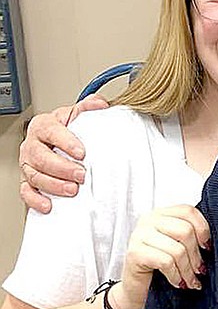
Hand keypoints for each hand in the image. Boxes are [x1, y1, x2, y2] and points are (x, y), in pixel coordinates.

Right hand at [18, 96, 108, 212]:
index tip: (82, 152)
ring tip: (72, 190)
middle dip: (62, 168)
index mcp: (43, 125)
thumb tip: (100, 104)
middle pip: (41, 157)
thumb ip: (88, 107)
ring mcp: (28, 164)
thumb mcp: (78, 114)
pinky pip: (26, 192)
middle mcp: (32, 145)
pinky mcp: (28, 180)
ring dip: (54, 185)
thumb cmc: (69, 128)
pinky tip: (49, 204)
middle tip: (81, 175)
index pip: (51, 132)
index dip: (66, 142)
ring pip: (35, 176)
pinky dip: (35, 200)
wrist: (60, 139)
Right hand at [113, 205, 211, 308]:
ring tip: (191, 280)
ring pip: (177, 249)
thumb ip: (190, 236)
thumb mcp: (176, 245)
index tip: (208, 247)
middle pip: (185, 231)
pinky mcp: (135, 253)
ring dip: (188, 270)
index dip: (203, 229)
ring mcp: (139, 235)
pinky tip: (178, 283)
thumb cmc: (159, 267)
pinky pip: (166, 262)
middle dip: (197, 255)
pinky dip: (176, 275)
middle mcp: (149, 220)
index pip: (188, 211)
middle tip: (201, 270)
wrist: (135, 290)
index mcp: (161, 213)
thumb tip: (214, 241)